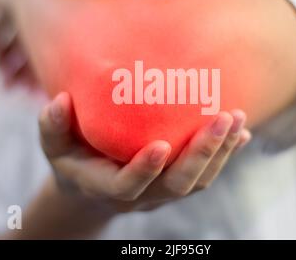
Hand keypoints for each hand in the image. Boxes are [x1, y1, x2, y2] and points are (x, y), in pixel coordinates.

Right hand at [39, 92, 250, 214]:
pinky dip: (226, 155)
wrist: (92, 189)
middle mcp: (141, 195)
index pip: (128, 186)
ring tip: (237, 118)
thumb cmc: (72, 160)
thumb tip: (59, 100)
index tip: (162, 144)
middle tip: (222, 118)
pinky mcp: (177, 183)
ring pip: (198, 182)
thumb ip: (53, 126)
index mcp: (107, 186)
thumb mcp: (54, 146)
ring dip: (221, 152)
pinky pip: (206, 174)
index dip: (145, 169)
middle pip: (177, 185)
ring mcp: (162, 193)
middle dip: (202, 154)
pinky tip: (242, 132)